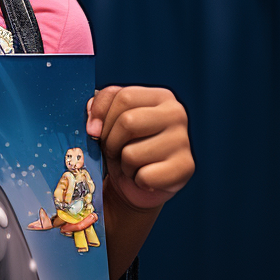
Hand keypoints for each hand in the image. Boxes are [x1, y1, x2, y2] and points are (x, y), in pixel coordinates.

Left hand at [87, 86, 193, 212]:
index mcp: (160, 96)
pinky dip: (138, 180)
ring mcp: (183, 141)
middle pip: (128, 122)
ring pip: (132, 153)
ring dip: (124, 164)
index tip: (94, 131)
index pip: (124, 96)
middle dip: (111, 141)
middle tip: (115, 150)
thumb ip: (99, 108)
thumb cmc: (123, 146)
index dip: (101, 116)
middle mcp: (176, 114)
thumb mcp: (108, 121)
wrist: (137, 184)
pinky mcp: (185, 168)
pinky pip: (145, 176)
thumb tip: (93, 123)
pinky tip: (145, 177)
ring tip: (132, 164)